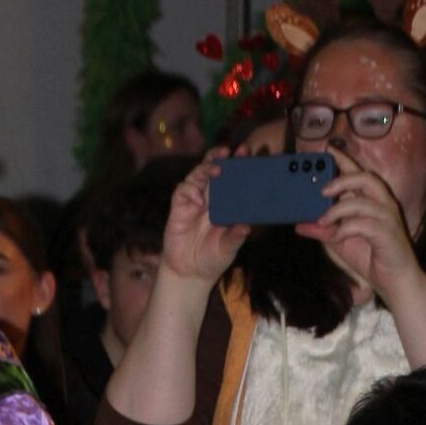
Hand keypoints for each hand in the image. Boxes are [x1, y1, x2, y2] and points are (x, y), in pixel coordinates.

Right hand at [160, 149, 248, 286]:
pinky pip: (182, 191)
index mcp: (225, 204)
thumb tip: (247, 227)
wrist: (189, 274)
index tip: (246, 153)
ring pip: (197, 175)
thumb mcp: (228, 250)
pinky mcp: (178, 208)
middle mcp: (209, 198)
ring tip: (217, 169)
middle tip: (230, 150)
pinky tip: (198, 200)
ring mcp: (192, 201)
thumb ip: (235, 237)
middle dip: (220, 157)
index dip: (237, 165)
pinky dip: (189, 191)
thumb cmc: (212, 259)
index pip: (231, 179)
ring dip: (206, 169)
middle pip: (213, 170)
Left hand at [298, 151, 419, 300]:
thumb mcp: (341, 243)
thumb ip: (324, 231)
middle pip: (366, 178)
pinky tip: (337, 237)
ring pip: (362, 201)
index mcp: (373, 202)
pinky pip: (364, 224)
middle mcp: (383, 205)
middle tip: (322, 190)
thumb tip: (300, 225)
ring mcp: (387, 218)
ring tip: (323, 220)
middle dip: (342, 180)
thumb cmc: (373, 259)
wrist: (396, 282)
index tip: (328, 150)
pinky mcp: (388, 233)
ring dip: (338, 209)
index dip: (345, 160)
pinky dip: (346, 229)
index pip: (359, 174)